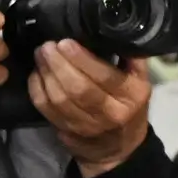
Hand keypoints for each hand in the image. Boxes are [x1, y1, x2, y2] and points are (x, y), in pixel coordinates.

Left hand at [29, 39, 153, 176]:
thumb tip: (116, 30)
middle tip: (46, 46)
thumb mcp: (141, 82)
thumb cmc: (130, 106)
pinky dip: (37, 89)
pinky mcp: (67, 130)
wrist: (119, 148)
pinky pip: (46, 109)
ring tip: (40, 55)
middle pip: (78, 88)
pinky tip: (36, 73)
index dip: (82, 59)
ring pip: (59, 99)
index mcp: (131, 96)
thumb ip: (132, 58)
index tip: (65, 42)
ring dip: (45, 74)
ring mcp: (86, 125)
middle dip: (58, 64)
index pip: (104, 76)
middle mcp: (110, 113)